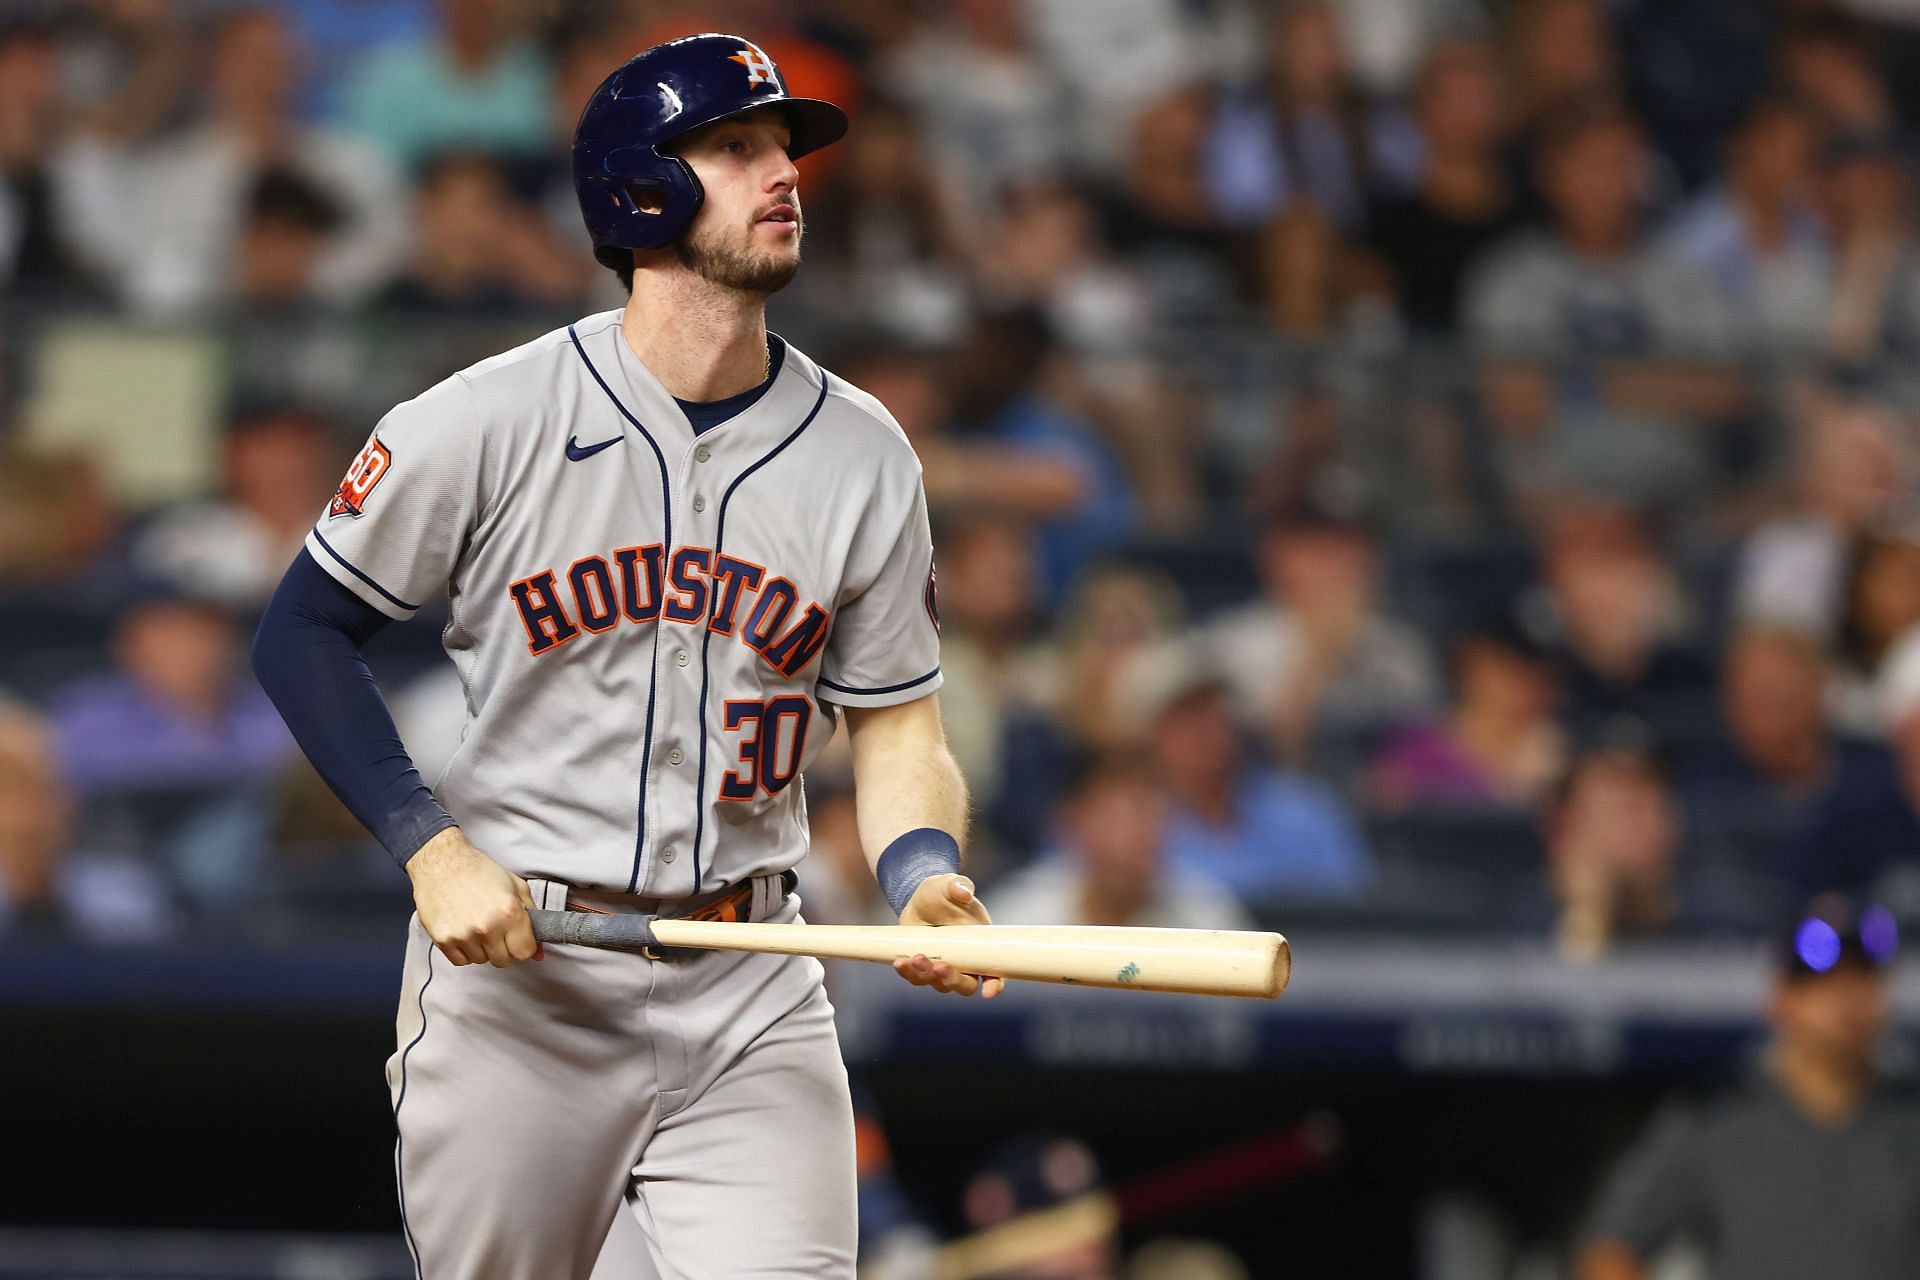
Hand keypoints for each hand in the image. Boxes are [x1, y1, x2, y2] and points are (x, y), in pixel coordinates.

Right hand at [405, 827, 541, 967]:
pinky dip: (463, 950)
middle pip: (503, 960)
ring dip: (482, 948)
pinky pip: (460, 961)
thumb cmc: (479, 871)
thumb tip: (538, 952)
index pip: (524, 952)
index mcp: (509, 912)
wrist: (442, 862)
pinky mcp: (443, 940)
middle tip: (496, 928)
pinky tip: (463, 930)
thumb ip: (533, 918)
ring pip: (481, 960)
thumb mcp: (516, 887)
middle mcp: (487, 927)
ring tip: (476, 924)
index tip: (518, 939)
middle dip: (503, 948)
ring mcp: (463, 935)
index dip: (523, 946)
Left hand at [893, 873, 1003, 998]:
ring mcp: (944, 967)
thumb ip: (959, 885)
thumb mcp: (951, 884)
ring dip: (927, 976)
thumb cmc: (944, 892)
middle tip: (940, 966)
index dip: (995, 985)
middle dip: (952, 980)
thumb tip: (964, 892)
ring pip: (939, 985)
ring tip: (916, 957)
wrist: (921, 898)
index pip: (995, 973)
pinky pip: (917, 978)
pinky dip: (908, 973)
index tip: (989, 992)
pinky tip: (900, 962)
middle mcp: (965, 962)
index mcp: (982, 947)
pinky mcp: (923, 968)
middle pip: (965, 986)